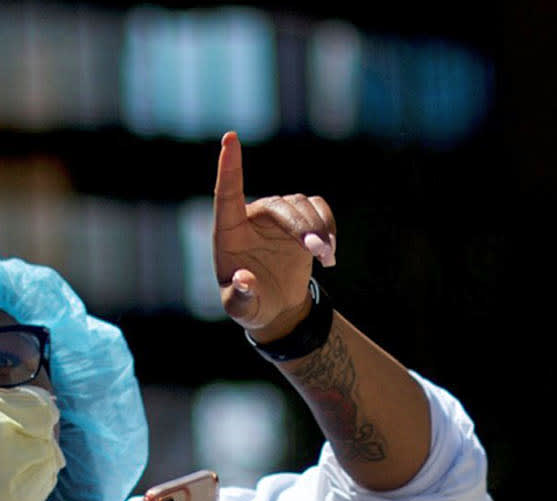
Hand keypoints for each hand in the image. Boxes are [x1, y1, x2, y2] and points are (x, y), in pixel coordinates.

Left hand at [211, 132, 336, 343]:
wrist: (276, 305)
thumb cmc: (251, 305)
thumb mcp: (241, 308)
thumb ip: (241, 297)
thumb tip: (245, 279)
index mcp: (228, 233)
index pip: (227, 193)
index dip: (229, 167)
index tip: (230, 138)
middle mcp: (252, 217)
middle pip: (279, 205)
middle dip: (301, 226)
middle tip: (318, 252)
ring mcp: (277, 215)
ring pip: (301, 205)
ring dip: (318, 229)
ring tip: (326, 258)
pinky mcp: (300, 218)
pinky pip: (318, 208)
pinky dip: (328, 226)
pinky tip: (329, 253)